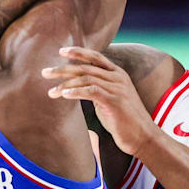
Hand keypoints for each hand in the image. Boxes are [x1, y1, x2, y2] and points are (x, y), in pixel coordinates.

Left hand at [43, 46, 159, 155]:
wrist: (143, 137)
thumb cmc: (124, 121)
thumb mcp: (110, 99)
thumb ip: (97, 89)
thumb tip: (75, 87)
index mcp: (118, 74)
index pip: (95, 56)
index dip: (78, 52)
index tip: (61, 51)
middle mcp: (118, 77)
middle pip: (86, 67)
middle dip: (63, 69)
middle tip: (45, 73)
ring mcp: (117, 88)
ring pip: (86, 78)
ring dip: (65, 84)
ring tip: (50, 92)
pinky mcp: (115, 101)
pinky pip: (91, 91)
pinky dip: (76, 91)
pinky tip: (64, 95)